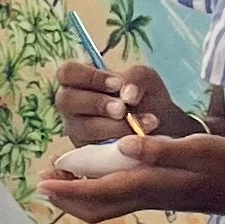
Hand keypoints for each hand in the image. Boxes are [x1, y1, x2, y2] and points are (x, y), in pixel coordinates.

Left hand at [45, 127, 224, 223]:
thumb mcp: (197, 149)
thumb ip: (161, 149)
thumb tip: (124, 145)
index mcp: (149, 183)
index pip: (100, 189)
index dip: (69, 187)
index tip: (45, 181)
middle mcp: (144, 195)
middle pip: (95, 207)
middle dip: (66, 197)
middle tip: (41, 181)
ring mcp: (149, 199)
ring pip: (103, 206)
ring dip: (77, 196)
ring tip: (58, 179)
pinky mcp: (155, 196)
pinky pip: (115, 200)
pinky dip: (95, 192)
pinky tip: (92, 177)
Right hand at [53, 55, 199, 142]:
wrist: (159, 124)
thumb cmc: (143, 94)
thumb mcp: (145, 78)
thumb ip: (136, 77)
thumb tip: (127, 96)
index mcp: (79, 79)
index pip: (68, 72)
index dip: (89, 77)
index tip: (117, 84)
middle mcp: (71, 104)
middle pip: (66, 100)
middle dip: (98, 104)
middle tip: (123, 109)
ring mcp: (76, 129)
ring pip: (82, 128)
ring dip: (114, 126)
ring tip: (144, 122)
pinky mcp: (86, 151)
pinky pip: (94, 149)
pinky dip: (120, 143)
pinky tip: (140, 138)